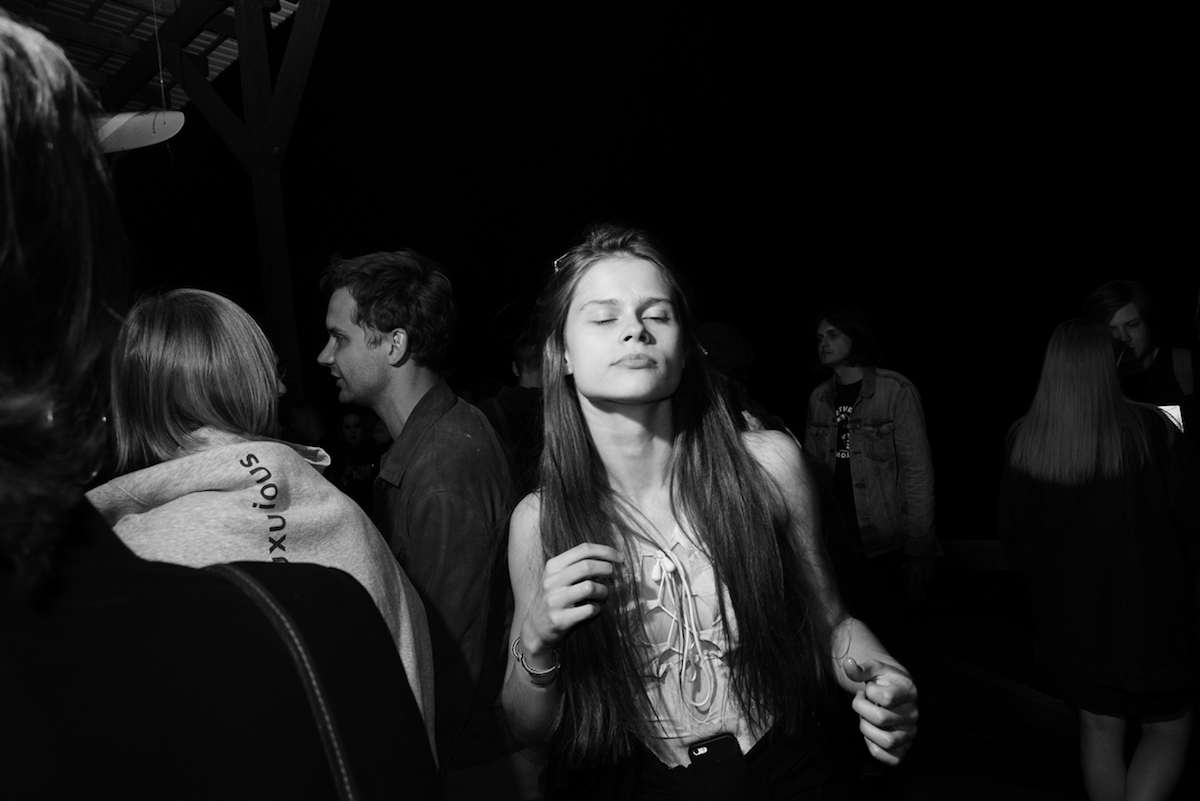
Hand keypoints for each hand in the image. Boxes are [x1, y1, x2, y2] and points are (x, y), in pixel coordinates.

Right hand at [522, 542, 623, 658]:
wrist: (536, 627)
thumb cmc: (556, 598)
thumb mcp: (560, 577)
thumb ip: (579, 565)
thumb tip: (611, 557)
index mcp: (553, 566)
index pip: (584, 549)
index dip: (606, 551)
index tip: (620, 558)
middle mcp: (551, 581)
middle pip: (587, 566)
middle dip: (608, 569)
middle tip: (616, 576)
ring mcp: (554, 600)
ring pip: (590, 587)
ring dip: (604, 591)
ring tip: (604, 595)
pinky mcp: (559, 619)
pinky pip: (588, 609)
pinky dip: (597, 608)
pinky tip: (595, 609)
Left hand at [843, 656, 917, 765]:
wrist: (896, 691)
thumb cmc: (884, 680)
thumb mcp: (873, 669)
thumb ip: (860, 669)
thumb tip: (847, 663)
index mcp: (908, 691)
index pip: (885, 697)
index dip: (868, 693)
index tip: (866, 690)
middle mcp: (913, 714)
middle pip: (881, 719)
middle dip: (861, 710)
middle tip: (862, 703)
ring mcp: (910, 732)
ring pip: (887, 741)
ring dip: (866, 730)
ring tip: (865, 719)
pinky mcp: (904, 748)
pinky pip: (891, 759)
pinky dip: (875, 749)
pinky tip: (870, 734)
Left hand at [902, 556, 934, 601]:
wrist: (922, 549)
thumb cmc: (913, 556)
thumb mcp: (908, 563)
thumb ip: (907, 571)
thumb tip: (907, 579)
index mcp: (913, 571)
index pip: (911, 583)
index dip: (910, 589)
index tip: (910, 593)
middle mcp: (920, 573)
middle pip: (920, 585)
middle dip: (919, 590)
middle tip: (918, 593)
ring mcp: (927, 571)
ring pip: (928, 581)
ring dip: (926, 583)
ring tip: (924, 581)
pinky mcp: (932, 569)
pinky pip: (933, 576)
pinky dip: (931, 577)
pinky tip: (929, 576)